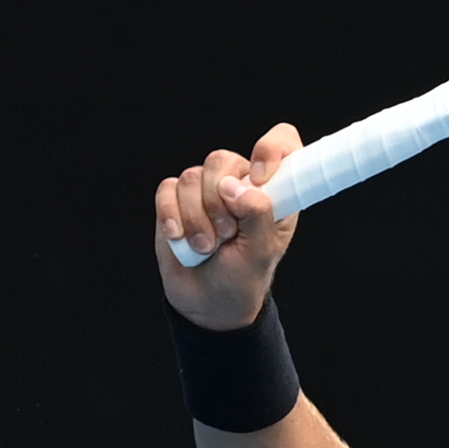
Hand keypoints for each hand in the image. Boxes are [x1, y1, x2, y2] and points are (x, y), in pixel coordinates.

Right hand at [153, 123, 303, 323]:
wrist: (208, 302)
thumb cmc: (243, 277)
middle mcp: (239, 183)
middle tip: (227, 234)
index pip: (281, 144)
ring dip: (197, 219)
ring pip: (192, 177)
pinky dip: (172, 216)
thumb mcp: (261, 252)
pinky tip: (181, 239)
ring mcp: (205, 189)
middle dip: (219, 202)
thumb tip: (234, 186)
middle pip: (222, 161)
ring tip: (208, 247)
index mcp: (273, 191)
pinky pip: (167, 190)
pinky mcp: (175, 199)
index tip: (261, 178)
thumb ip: (258, 214)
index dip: (271, 150)